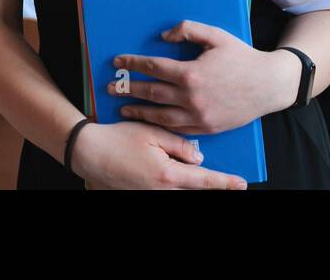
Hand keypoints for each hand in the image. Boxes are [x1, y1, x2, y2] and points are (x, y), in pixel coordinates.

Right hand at [71, 120, 247, 189]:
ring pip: (180, 189)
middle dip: (212, 184)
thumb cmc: (118, 139)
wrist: (88, 153)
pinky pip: (166, 189)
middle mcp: (161, 190)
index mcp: (167, 175)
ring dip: (192, 181)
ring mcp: (150, 194)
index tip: (241, 183)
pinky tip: (178, 172)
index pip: (203, 180)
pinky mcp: (142, 193)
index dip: (224, 182)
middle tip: (231, 181)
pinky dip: (176, 182)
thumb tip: (199, 157)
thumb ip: (180, 145)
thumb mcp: (152, 134)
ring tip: (208, 176)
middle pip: (194, 188)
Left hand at [108, 21, 297, 135]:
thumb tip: (163, 36)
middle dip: (128, 89)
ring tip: (123, 109)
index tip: (118, 61)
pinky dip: (160, 125)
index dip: (133, 63)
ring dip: (138, 112)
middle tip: (111, 87)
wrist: (269, 85)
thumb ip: (188, 30)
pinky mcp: (206, 128)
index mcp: (191, 73)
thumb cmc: (242, 58)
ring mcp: (198, 116)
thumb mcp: (216, 36)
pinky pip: (177, 129)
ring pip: (160, 115)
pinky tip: (151, 121)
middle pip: (151, 93)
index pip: (153, 67)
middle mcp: (191, 98)